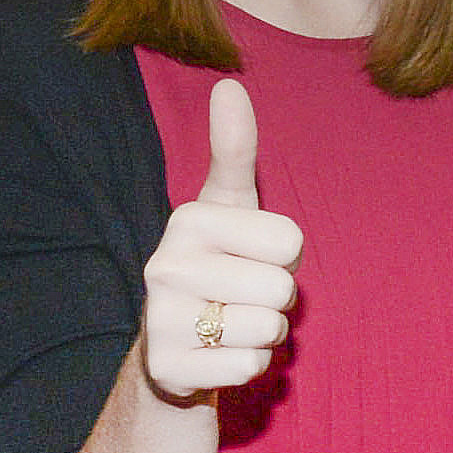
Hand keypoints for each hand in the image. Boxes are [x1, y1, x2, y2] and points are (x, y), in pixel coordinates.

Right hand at [136, 77, 304, 405]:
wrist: (174, 344)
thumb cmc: (216, 263)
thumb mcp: (229, 206)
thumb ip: (235, 149)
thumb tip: (230, 84)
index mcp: (188, 220)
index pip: (291, 242)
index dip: (284, 257)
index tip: (250, 257)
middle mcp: (164, 266)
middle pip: (282, 289)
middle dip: (275, 298)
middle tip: (240, 296)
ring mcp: (162, 320)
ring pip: (268, 330)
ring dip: (263, 334)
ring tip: (230, 322)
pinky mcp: (168, 368)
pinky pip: (250, 368)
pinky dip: (248, 366)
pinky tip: (219, 354)